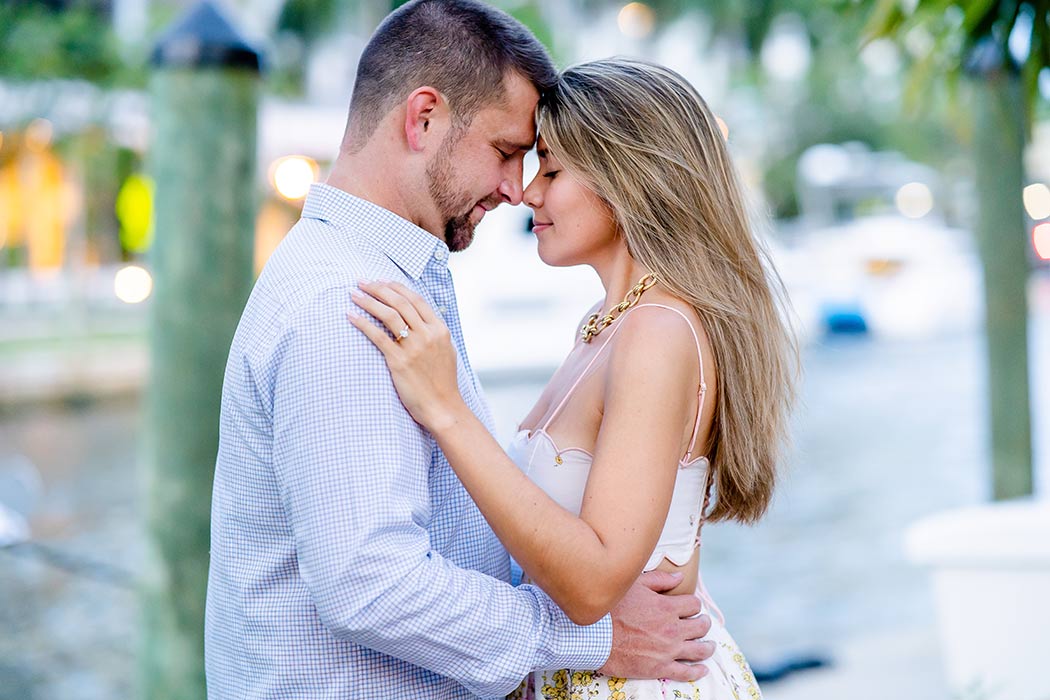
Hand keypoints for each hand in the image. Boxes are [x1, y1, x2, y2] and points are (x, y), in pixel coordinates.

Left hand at [348, 281, 464, 429]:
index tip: (382, 281)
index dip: (397, 287)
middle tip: (362, 282)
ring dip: (369, 301)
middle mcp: (428, 335)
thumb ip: (435, 333)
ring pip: (389, 314)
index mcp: (440, 330)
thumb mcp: (446, 351)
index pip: (416, 299)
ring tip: (354, 294)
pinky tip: (351, 316)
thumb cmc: (442, 382)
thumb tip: (422, 319)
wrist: (443, 407)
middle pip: (401, 302)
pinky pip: (378, 336)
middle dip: (379, 288)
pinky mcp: (399, 361)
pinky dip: (363, 323)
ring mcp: (414, 347)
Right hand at [599, 570, 713, 681]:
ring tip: (709, 645)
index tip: (689, 608)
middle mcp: (672, 629)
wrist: (595, 636)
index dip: (693, 605)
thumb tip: (679, 577)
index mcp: (667, 607)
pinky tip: (702, 669)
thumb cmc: (611, 608)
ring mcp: (668, 650)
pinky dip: (697, 671)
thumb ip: (660, 580)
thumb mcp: (635, 585)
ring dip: (708, 647)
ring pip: (700, 650)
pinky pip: (686, 672)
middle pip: (701, 626)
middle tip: (701, 624)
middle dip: (703, 623)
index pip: (694, 605)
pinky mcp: (660, 668)